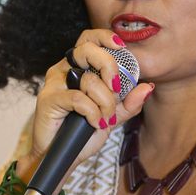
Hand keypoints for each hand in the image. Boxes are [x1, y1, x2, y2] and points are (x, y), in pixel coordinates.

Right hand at [25, 29, 153, 171]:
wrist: (63, 156)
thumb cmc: (83, 132)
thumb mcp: (112, 116)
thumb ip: (129, 102)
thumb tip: (147, 86)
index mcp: (78, 67)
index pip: (90, 39)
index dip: (105, 38)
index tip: (122, 47)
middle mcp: (64, 69)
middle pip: (88, 49)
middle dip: (109, 66)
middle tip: (116, 88)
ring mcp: (54, 83)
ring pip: (88, 78)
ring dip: (105, 101)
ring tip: (105, 117)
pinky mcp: (48, 99)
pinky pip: (79, 98)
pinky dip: (93, 112)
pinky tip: (95, 123)